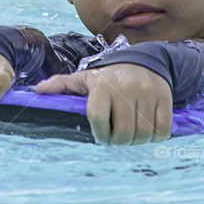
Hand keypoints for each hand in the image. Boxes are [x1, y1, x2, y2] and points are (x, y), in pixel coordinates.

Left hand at [34, 64, 171, 144]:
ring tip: (131, 136)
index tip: (101, 137)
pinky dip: (156, 136)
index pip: (97, 118)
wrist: (143, 61)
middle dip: (118, 141)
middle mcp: (124, 87)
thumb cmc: (108, 77)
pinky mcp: (165, 96)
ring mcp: (147, 91)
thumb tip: (38, 90)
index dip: (100, 134)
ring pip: (143, 133)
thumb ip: (62, 85)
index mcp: (102, 85)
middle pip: (122, 131)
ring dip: (137, 141)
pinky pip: (163, 128)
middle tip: (116, 139)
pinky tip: (147, 132)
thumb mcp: (85, 78)